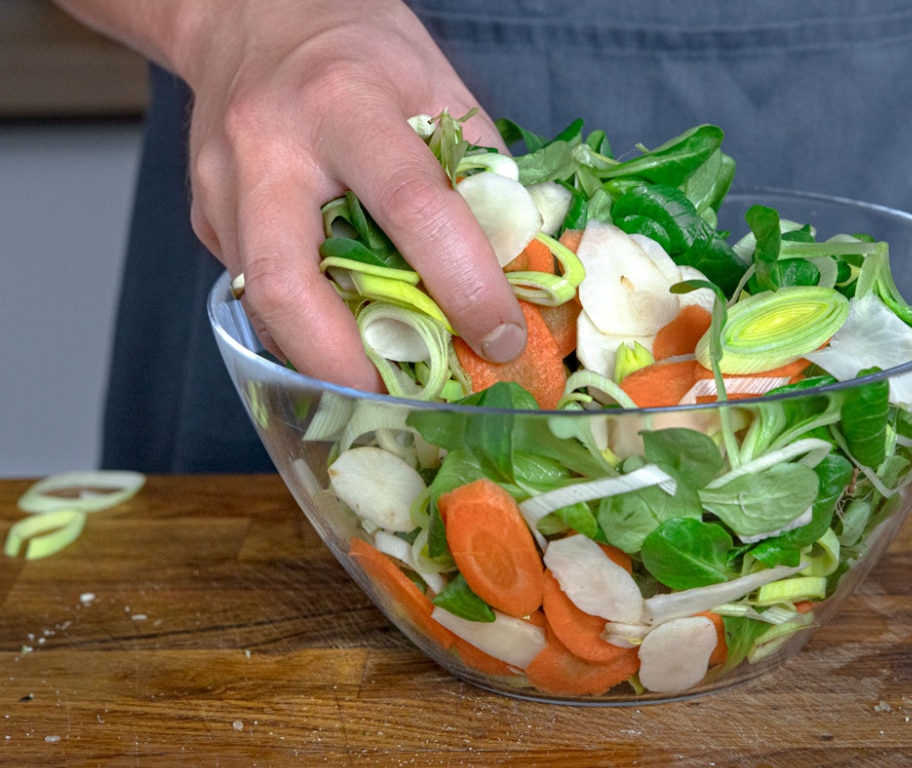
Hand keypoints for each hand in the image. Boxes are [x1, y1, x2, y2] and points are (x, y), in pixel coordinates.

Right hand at [175, 0, 525, 390]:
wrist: (247, 15)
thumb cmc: (355, 46)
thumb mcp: (435, 82)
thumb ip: (476, 170)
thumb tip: (518, 263)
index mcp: (344, 103)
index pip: (411, 207)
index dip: (463, 283)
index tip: (501, 336)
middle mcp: (269, 149)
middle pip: (291, 284)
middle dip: (348, 362)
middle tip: (404, 399)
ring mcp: (222, 187)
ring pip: (262, 302)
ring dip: (323, 357)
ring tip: (380, 380)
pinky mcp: (206, 216)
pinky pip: (258, 286)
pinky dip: (306, 322)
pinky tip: (343, 328)